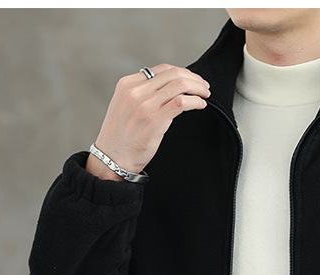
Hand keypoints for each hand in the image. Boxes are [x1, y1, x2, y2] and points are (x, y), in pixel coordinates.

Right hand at [86, 64, 211, 179]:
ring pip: (179, 85)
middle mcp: (135, 91)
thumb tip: (167, 89)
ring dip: (198, 88)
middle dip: (194, 79)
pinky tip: (200, 105)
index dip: (182, 72)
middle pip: (173, 74)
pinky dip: (195, 101)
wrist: (113, 160)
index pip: (162, 70)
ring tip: (205, 95)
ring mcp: (145, 105)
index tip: (193, 80)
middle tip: (205, 87)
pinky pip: (181, 103)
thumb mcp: (125, 107)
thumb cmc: (122, 138)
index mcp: (127, 84)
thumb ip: (142, 95)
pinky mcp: (154, 121)